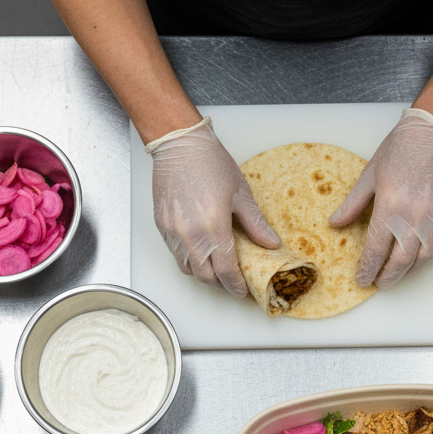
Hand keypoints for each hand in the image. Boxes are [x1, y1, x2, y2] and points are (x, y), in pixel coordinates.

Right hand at [148, 118, 279, 296]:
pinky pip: (175, 254)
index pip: (226, 271)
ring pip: (188, 269)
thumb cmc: (210, 163)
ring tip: (216, 268)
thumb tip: (270, 244)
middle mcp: (190, 234)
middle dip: (221, 284)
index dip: (235, 285)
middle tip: (232, 281)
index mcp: (214, 226)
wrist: (179, 144)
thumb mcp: (240, 193)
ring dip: (203, 273)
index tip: (242, 290)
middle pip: (205, 277)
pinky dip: (189, 259)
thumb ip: (255, 223)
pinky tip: (201, 251)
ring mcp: (173, 232)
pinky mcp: (162, 226)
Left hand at [330, 109, 432, 289]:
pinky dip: (432, 258)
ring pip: (424, 259)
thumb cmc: (401, 149)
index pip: (376, 251)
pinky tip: (421, 259)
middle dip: (388, 277)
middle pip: (401, 262)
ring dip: (410, 271)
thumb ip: (353, 204)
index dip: (368, 269)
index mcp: (390, 208)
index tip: (363, 279)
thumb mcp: (370, 174)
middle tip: (380, 282)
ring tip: (398, 273)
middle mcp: (414, 217)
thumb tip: (335, 223)